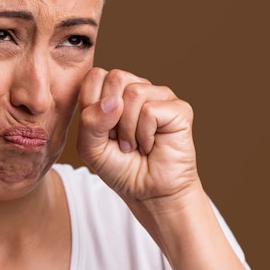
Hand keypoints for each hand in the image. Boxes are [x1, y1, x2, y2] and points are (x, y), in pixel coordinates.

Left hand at [77, 68, 197, 201]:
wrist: (148, 193)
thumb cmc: (120, 167)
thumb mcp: (90, 147)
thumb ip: (90, 121)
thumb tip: (114, 100)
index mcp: (114, 91)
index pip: (94, 76)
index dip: (91, 105)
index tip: (101, 130)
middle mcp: (138, 88)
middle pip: (115, 78)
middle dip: (111, 117)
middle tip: (120, 139)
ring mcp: (160, 96)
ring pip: (133, 93)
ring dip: (128, 129)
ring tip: (134, 144)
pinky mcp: (179, 109)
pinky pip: (150, 111)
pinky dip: (144, 135)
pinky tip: (150, 145)